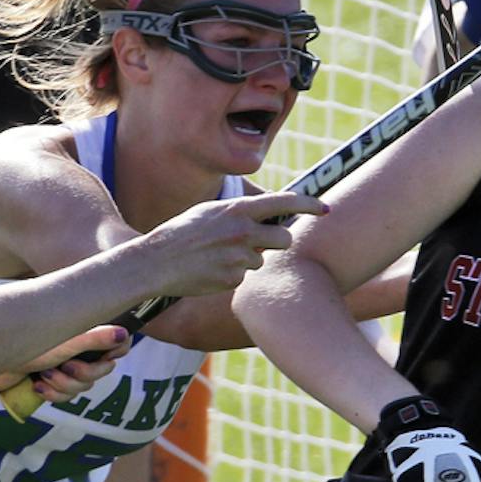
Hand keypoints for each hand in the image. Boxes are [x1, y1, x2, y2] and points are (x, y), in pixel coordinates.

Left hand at [0, 325, 128, 404]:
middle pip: (103, 370)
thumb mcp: (63, 342)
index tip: (105, 357)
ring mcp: (66, 364)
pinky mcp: (54, 380)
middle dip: (82, 375)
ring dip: (64, 386)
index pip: (119, 341)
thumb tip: (124, 333)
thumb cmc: (24, 346)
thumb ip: (94, 338)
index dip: (117, 351)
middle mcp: (79, 346)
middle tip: (63, 366)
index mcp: (84, 330)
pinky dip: (54, 394)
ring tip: (43, 377)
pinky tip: (37, 387)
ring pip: (85, 386)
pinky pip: (69, 396)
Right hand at [139, 191, 327, 296]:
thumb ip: (239, 212)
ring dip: (248, 260)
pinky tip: (211, 271)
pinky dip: (232, 275)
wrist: (155, 262)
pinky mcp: (234, 279)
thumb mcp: (210, 212)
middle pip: (285, 238)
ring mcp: (239, 257)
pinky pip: (244, 277)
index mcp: (237, 209)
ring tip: (219, 257)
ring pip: (262, 260)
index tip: (325, 208)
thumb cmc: (181, 234)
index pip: (284, 202)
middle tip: (257, 243)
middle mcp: (243, 231)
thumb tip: (267, 213)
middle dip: (277, 242)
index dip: (309, 204)